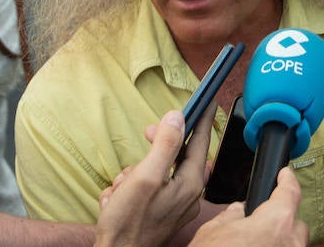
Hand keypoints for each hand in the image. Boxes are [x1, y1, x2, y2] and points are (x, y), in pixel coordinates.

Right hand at [94, 107, 214, 246]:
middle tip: (144, 139)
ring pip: (156, 171)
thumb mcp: (145, 177)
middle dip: (153, 149)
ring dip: (133, 174)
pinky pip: (146, 188)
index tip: (207, 100)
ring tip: (121, 190)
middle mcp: (188, 194)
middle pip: (176, 154)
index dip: (202, 117)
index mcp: (190, 183)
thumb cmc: (129, 224)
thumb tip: (176, 118)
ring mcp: (174, 204)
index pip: (201, 140)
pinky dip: (129, 190)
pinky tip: (116, 201)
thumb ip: (164, 145)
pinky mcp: (159, 213)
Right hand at [188, 168, 308, 246]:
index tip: (286, 175)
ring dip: (280, 243)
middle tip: (262, 223)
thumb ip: (231, 216)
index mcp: (276, 222)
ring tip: (258, 244)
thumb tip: (238, 211)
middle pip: (296, 224)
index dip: (288, 180)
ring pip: (294, 246)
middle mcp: (291, 243)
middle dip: (283, 221)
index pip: (290, 193)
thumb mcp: (213, 232)